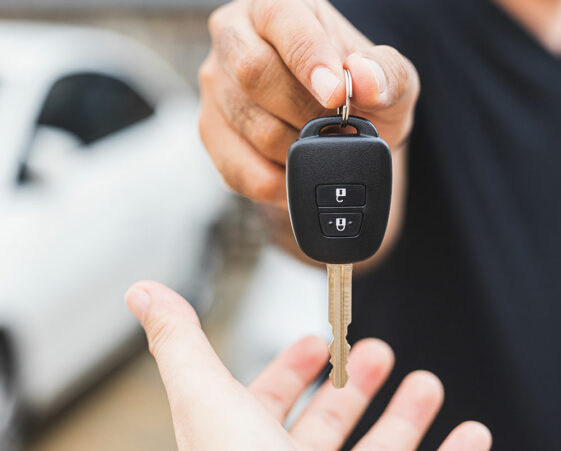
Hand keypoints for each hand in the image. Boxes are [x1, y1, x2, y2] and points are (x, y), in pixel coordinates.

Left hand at [126, 281, 491, 449]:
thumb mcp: (208, 403)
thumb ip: (180, 344)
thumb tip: (142, 292)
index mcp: (247, 443)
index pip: (269, 397)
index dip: (293, 366)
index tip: (317, 342)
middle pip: (328, 422)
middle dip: (356, 381)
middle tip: (377, 352)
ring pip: (378, 450)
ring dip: (407, 414)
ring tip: (427, 383)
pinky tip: (471, 436)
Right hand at [198, 0, 417, 206]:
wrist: (332, 125)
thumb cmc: (356, 90)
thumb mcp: (389, 76)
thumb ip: (387, 73)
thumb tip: (364, 78)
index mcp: (276, 0)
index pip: (281, 17)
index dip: (309, 57)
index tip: (337, 96)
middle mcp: (233, 34)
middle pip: (253, 71)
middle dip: (305, 110)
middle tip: (336, 127)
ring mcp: (215, 85)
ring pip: (250, 124)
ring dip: (296, 147)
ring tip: (320, 144)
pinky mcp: (209, 130)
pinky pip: (239, 167)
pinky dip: (278, 180)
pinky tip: (298, 169)